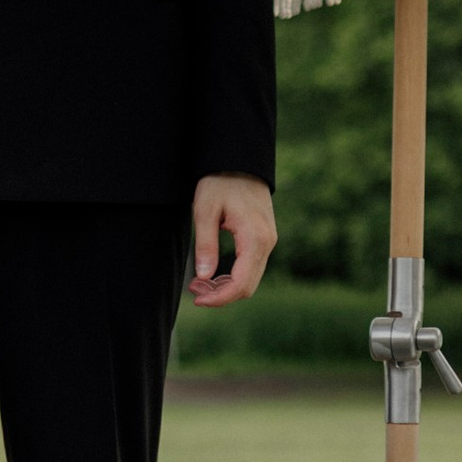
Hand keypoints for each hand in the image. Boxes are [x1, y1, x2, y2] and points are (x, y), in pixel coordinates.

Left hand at [191, 175, 276, 309]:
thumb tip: (204, 277)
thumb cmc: (220, 181)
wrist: (239, 161)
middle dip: (220, 295)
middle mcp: (267, 243)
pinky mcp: (263, 239)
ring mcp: (268, 241)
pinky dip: (233, 276)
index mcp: (255, 238)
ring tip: (199, 283)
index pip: (241, 284)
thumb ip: (205, 245)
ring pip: (250, 279)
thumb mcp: (205, 211)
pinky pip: (251, 267)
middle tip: (193, 291)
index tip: (197, 299)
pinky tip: (213, 274)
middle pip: (247, 287)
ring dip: (225, 287)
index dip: (219, 298)